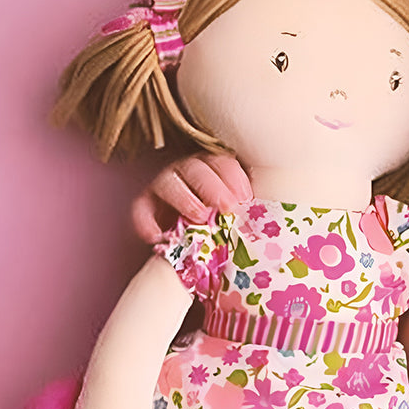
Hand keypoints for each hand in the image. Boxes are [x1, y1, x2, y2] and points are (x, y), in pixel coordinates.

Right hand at [131, 153, 250, 243]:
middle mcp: (188, 172)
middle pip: (197, 169)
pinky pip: (141, 209)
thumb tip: (267, 223)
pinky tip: (157, 237)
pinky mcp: (146, 205)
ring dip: (185, 199)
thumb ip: (249, 212)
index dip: (234, 178)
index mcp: (214, 169)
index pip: (223, 163)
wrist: (196, 246)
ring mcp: (165, 186)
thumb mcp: (239, 215)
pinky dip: (146, 222)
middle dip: (213, 187)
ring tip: (199, 218)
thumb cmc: (224, 227)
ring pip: (169, 183)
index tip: (245, 198)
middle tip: (228, 207)